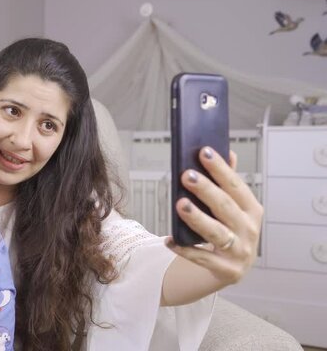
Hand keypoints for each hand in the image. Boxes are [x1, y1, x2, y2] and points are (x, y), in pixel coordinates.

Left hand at [166, 147, 262, 285]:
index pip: (235, 185)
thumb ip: (228, 183)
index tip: (204, 151)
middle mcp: (249, 230)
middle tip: (186, 175)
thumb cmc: (229, 229)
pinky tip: (169, 240)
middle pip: (224, 207)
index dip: (220, 169)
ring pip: (215, 232)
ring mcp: (240, 251)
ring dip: (197, 218)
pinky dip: (185, 249)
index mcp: (252, 210)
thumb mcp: (233, 208)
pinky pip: (202, 258)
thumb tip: (229, 152)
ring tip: (180, 204)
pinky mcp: (227, 270)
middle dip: (206, 190)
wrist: (233, 269)